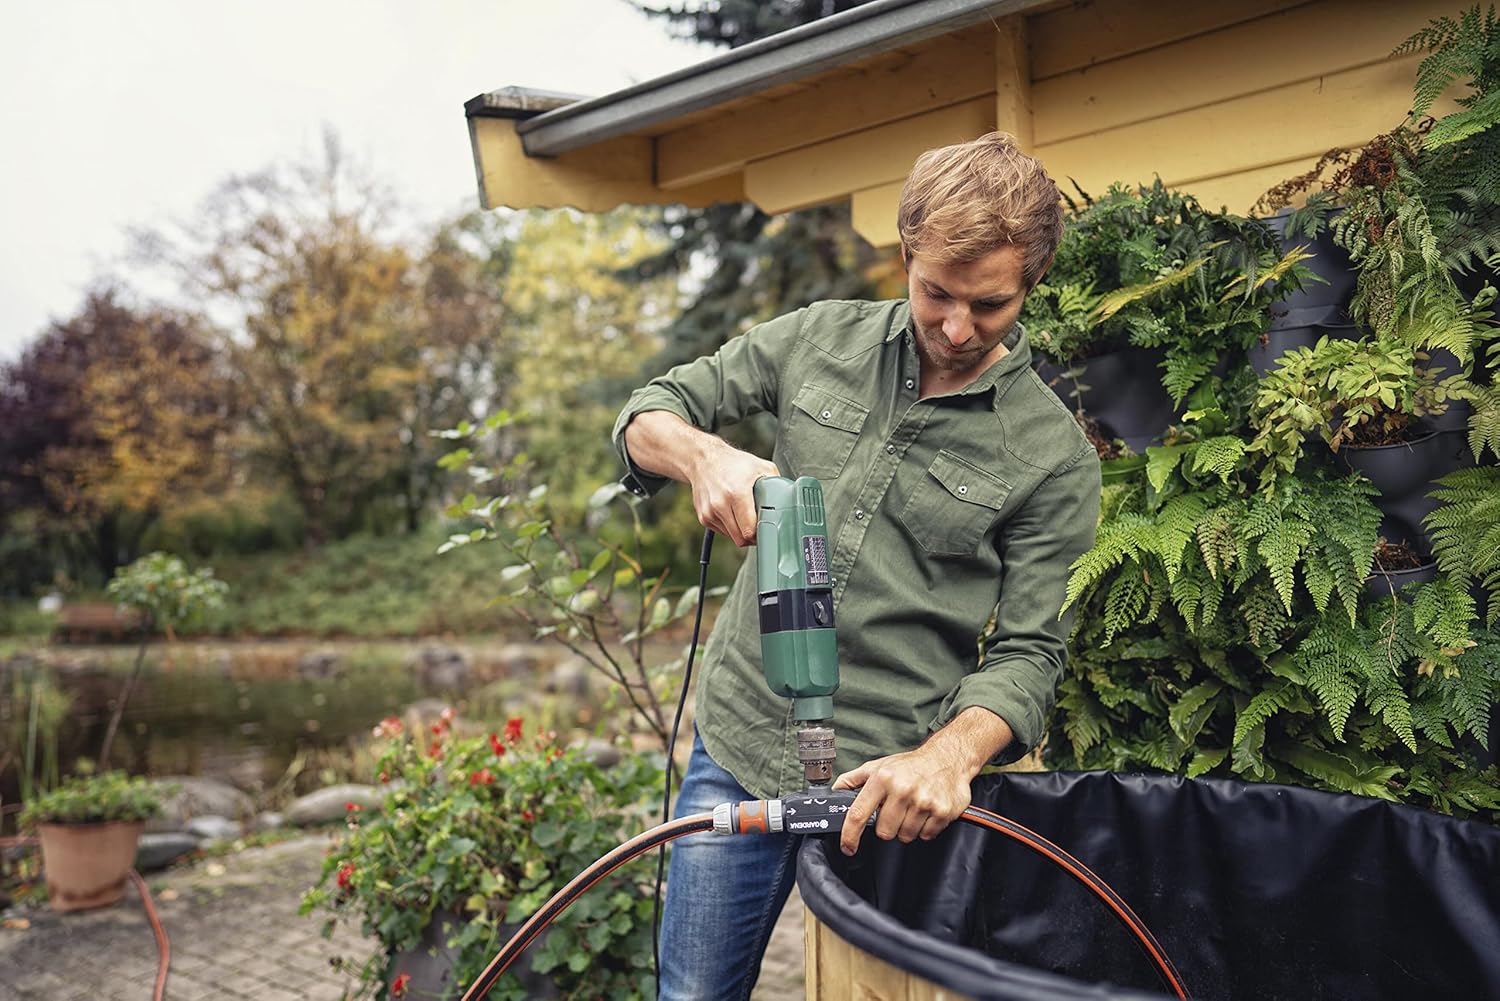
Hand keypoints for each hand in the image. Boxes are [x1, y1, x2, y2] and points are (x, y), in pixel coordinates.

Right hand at [688, 443, 779, 546]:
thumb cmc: (733, 463)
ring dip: (740, 531)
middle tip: (760, 527)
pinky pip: (722, 531)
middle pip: (740, 538)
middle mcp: (720, 504)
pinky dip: (730, 526)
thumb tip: (789, 498)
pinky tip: (732, 512)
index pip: (749, 530)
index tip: (767, 531)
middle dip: (752, 537)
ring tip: (745, 515)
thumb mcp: (760, 467)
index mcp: (736, 493)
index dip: (761, 534)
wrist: (703, 460)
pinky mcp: (703, 517)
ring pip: (731, 537)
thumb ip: (776, 484)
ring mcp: (709, 512)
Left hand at [831, 744, 971, 855]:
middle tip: (896, 811)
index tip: (848, 847)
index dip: (850, 835)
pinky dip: (925, 828)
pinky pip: (926, 836)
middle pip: (884, 832)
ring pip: (905, 836)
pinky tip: (926, 812)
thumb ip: (853, 779)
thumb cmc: (911, 764)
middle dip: (888, 826)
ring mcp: (923, 801)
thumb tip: (834, 792)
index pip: (858, 814)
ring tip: (912, 809)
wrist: (948, 757)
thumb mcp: (878, 766)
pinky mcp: (942, 812)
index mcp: (882, 779)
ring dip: (907, 828)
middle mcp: (902, 790)